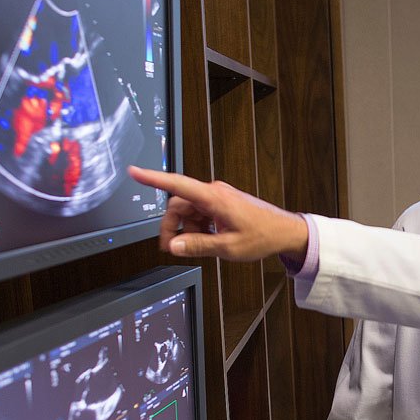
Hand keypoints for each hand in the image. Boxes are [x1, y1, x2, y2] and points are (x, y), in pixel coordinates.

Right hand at [128, 168, 308, 262]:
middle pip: (178, 205)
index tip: (135, 172)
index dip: (153, 178)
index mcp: (214, 198)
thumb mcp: (228, 247)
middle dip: (173, 226)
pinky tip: (211, 239)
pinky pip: (200, 214)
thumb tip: (173, 246)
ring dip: (189, 229)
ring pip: (189, 211)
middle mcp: (214, 192)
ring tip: (204, 245)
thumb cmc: (263, 235)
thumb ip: (197, 246)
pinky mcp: (221, 203)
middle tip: (173, 247)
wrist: (284, 231)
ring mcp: (218, 197)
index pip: (177, 184)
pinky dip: (199, 227)